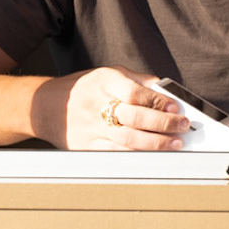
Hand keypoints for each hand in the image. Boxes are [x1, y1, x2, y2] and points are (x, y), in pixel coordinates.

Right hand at [44, 67, 189, 150]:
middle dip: (162, 124)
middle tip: (182, 126)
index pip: (135, 92)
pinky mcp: (87, 147)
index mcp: (103, 81)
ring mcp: (91, 128)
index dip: (158, 101)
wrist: (46, 106)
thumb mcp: (108, 73)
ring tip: (174, 144)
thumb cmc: (83, 88)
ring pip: (127, 140)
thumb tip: (165, 89)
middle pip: (134, 118)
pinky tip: (153, 155)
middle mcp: (96, 105)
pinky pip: (117, 154)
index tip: (176, 107)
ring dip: (155, 144)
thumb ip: (137, 80)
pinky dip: (137, 156)